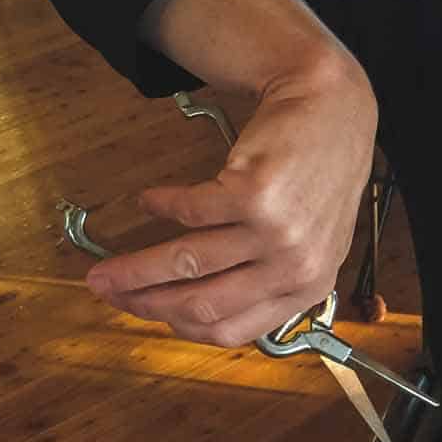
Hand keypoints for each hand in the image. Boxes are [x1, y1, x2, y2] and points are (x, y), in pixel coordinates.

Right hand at [82, 65, 377, 346]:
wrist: (335, 111)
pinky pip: (190, 211)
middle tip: (107, 292)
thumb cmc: (321, 175)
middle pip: (201, 304)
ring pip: (187, 263)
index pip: (231, 330)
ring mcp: (277, 233)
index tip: (144, 313)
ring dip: (135, 267)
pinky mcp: (255, 194)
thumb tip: (195, 306)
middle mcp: (295, 268)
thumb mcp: (313, 242)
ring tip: (105, 266)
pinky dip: (160, 206)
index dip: (176, 325)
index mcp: (307, 288)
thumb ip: (268, 279)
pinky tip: (148, 201)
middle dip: (143, 303)